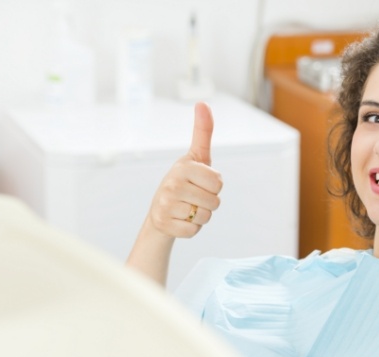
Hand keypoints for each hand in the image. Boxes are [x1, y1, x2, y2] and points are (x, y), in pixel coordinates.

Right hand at [147, 102, 222, 238]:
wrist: (160, 210)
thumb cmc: (185, 180)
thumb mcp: (196, 156)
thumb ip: (203, 131)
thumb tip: (202, 103)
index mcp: (183, 167)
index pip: (219, 183)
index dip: (214, 186)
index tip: (200, 182)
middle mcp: (172, 184)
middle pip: (215, 201)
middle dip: (209, 202)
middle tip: (193, 197)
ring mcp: (166, 205)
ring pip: (206, 217)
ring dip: (201, 216)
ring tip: (187, 207)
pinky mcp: (165, 225)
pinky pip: (194, 231)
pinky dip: (191, 228)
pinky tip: (180, 219)